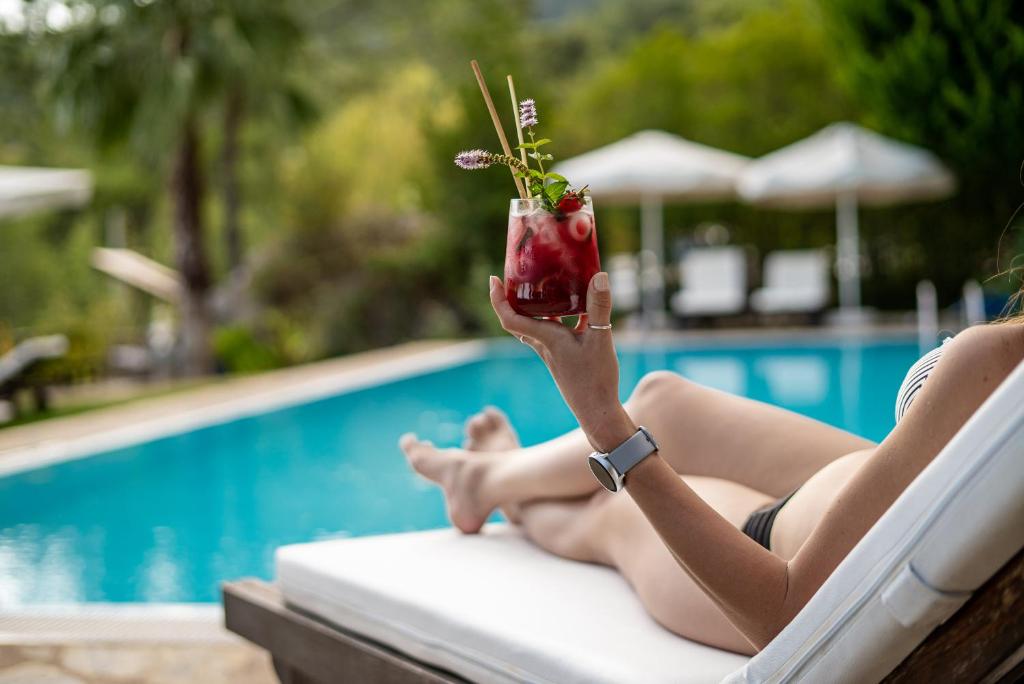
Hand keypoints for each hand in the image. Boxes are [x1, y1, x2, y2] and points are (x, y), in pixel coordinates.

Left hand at [488, 272, 635, 451]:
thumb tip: (600, 276)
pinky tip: (577, 308)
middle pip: (519, 318)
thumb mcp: (600, 339)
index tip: (493, 280)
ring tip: (544, 285)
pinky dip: (558, 317)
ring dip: (535, 306)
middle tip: (518, 276)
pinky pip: (553, 332)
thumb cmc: (595, 379)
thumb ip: (599, 307)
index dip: (498, 299)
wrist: (597, 412)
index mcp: (546, 339)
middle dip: (514, 297)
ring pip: (536, 325)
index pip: (510, 319)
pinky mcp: (564, 358)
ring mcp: (553, 353)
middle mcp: (544, 345)